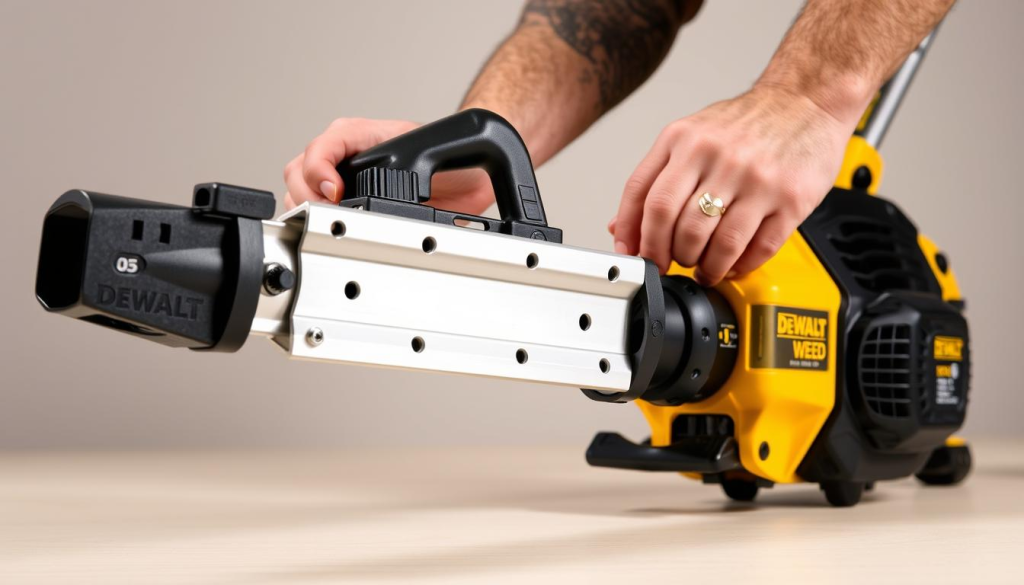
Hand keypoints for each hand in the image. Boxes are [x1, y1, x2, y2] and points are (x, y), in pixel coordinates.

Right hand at [283, 117, 493, 213]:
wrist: (464, 178)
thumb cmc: (448, 159)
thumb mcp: (430, 154)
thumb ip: (409, 167)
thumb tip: (392, 194)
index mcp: (358, 134)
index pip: (320, 149)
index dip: (319, 173)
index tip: (335, 193)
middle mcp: (343, 154)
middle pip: (298, 171)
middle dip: (308, 197)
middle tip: (332, 215)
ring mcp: (340, 177)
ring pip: (299, 190)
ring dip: (308, 209)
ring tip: (333, 223)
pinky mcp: (344, 201)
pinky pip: (314, 209)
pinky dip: (317, 221)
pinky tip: (335, 229)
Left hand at [609, 86, 854, 284]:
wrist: (807, 100)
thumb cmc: (749, 122)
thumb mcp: (690, 136)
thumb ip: (655, 178)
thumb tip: (622, 226)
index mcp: (684, 140)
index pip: (643, 196)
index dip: (632, 235)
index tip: (635, 255)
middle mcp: (717, 157)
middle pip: (674, 224)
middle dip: (665, 255)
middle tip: (670, 263)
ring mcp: (756, 179)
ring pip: (715, 244)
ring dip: (703, 267)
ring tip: (703, 268)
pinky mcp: (790, 199)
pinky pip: (758, 248)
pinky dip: (740, 266)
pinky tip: (733, 264)